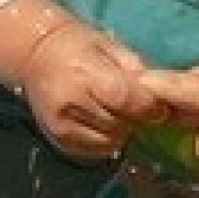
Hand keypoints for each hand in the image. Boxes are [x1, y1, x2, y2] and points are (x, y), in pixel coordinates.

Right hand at [17, 17, 155, 163]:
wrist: (35, 55)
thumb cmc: (79, 46)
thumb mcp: (111, 47)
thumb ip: (137, 72)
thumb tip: (163, 99)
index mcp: (85, 74)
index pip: (127, 100)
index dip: (149, 107)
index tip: (158, 105)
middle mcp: (71, 104)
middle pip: (121, 124)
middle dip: (135, 118)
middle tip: (135, 105)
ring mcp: (62, 127)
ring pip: (111, 142)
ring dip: (121, 130)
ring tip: (116, 111)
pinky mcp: (59, 141)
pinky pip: (96, 151)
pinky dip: (106, 139)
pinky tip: (102, 121)